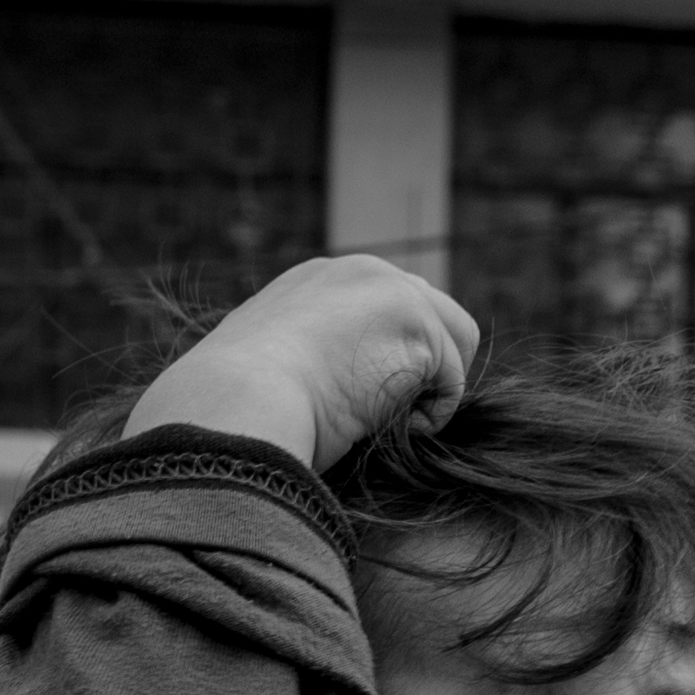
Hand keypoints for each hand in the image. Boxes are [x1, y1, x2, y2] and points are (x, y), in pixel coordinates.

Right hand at [124, 254, 477, 473]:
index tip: (366, 395)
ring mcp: (395, 290)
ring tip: (379, 418)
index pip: (389, 306)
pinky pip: (452, 384)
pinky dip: (428, 417)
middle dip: (425, 365)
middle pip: (437, 313)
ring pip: (455, 344)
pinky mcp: (420, 324)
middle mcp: (363, 271)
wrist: (239, 403)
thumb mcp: (274, 364)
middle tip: (387, 410)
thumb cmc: (245, 406)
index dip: (391, 356)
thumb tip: (338, 383)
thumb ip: (313, 354)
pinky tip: (379, 423)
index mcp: (321, 280)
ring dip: (428, 390)